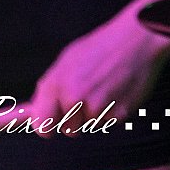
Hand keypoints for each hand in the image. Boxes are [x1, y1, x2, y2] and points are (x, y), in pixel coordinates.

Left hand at [28, 6, 169, 134]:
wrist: (136, 39)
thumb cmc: (101, 48)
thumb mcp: (68, 60)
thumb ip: (50, 87)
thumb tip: (33, 111)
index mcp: (58, 82)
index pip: (42, 123)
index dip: (47, 126)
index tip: (51, 124)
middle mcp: (74, 97)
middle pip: (68, 130)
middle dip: (75, 119)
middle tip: (86, 95)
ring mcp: (97, 106)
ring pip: (89, 126)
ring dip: (95, 114)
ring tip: (103, 88)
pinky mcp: (119, 113)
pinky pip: (108, 123)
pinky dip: (112, 112)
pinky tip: (116, 91)